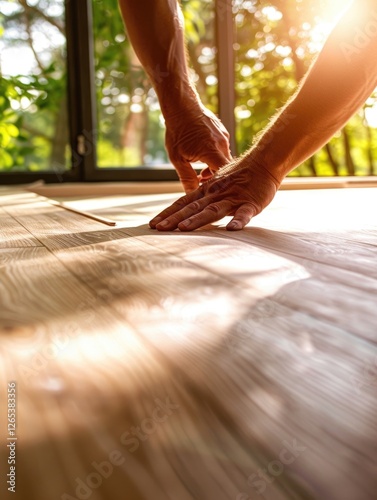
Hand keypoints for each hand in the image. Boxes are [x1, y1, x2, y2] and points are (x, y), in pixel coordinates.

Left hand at [149, 160, 280, 230]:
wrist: (264, 161)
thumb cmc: (240, 173)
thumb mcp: (216, 180)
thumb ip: (204, 193)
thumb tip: (190, 205)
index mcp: (206, 189)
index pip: (182, 203)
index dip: (168, 213)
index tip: (153, 224)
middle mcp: (215, 194)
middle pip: (192, 208)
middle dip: (175, 219)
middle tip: (159, 229)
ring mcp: (232, 198)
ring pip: (213, 210)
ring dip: (197, 220)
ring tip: (184, 228)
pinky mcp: (250, 203)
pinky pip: (244, 213)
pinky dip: (238, 220)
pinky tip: (231, 229)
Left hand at [164, 104, 231, 192]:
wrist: (181, 105)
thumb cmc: (177, 131)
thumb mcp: (177, 158)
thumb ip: (187, 177)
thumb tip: (191, 194)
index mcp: (211, 150)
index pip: (223, 174)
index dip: (220, 185)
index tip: (211, 192)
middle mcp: (221, 143)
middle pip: (225, 168)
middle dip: (215, 177)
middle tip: (202, 182)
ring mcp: (223, 136)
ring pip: (224, 158)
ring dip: (214, 167)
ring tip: (201, 172)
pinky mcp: (222, 132)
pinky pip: (222, 149)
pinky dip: (214, 156)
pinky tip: (202, 156)